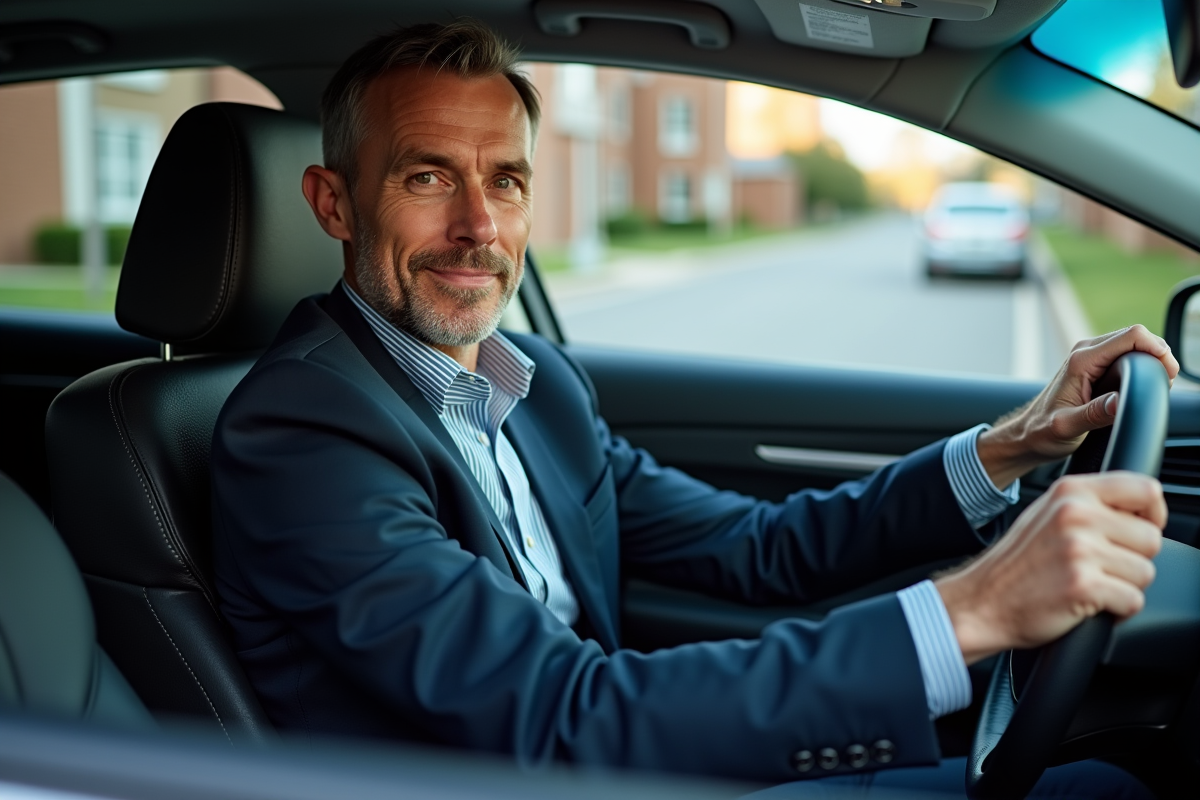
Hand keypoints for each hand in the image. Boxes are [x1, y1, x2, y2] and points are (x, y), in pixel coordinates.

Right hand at [935, 472, 1164, 663]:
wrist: (982, 601)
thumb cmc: (1016, 564)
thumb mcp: (1047, 514)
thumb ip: (1090, 505)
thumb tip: (1139, 511)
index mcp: (1071, 491)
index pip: (1145, 489)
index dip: (1153, 515)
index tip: (1139, 531)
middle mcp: (1075, 514)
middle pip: (1151, 537)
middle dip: (1134, 559)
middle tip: (1101, 567)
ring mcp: (1079, 549)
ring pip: (1146, 572)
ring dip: (1125, 586)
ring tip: (1092, 584)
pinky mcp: (1083, 585)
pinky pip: (1133, 600)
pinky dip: (1118, 610)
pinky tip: (1090, 604)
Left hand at [977, 325, 1178, 489]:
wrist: (1027, 434)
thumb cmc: (1043, 432)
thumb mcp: (1067, 427)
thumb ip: (1094, 414)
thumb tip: (1120, 401)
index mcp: (1081, 361)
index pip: (1131, 336)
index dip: (1157, 349)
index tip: (1168, 373)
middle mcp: (1086, 352)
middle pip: (1137, 336)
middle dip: (1158, 354)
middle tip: (1166, 382)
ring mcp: (1091, 356)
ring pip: (1133, 343)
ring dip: (1151, 359)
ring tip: (1159, 383)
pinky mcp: (1095, 365)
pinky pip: (1126, 354)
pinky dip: (1141, 364)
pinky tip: (1145, 383)